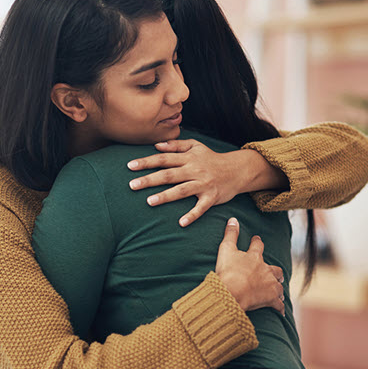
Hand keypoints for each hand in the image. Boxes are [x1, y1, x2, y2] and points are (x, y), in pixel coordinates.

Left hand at [127, 139, 286, 226]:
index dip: (146, 162)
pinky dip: (192, 215)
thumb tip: (156, 146)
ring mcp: (203, 184)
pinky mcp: (212, 197)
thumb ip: (176, 145)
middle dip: (149, 180)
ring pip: (182, 190)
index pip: (163, 159)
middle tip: (131, 185)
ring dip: (165, 196)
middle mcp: (194, 170)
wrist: (237, 170)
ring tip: (149, 202)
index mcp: (188, 158)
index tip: (130, 166)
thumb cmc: (212, 158)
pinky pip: (201, 207)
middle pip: (168, 174)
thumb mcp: (196, 146)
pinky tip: (181, 222)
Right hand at [215, 218, 284, 314]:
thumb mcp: (225, 249)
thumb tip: (233, 219)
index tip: (257, 239)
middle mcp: (265, 270)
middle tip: (275, 273)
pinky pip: (278, 304)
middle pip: (275, 269)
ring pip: (278, 286)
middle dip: (275, 271)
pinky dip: (279, 307)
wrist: (233, 292)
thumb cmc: (228, 271)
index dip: (257, 242)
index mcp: (255, 257)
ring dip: (278, 287)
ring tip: (278, 291)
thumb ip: (230, 234)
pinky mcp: (270, 299)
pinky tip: (280, 311)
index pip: (257, 246)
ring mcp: (270, 285)